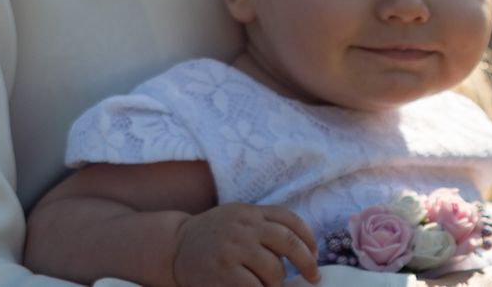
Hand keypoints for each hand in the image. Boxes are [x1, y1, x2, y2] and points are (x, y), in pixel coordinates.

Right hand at [170, 203, 318, 286]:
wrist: (175, 247)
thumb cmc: (213, 237)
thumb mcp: (237, 219)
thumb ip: (265, 225)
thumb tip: (306, 250)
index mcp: (249, 212)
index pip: (290, 220)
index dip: (309, 239)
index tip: (316, 255)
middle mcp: (243, 227)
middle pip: (289, 243)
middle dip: (307, 263)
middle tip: (312, 277)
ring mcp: (233, 249)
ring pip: (275, 271)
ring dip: (276, 283)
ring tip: (265, 284)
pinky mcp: (224, 273)